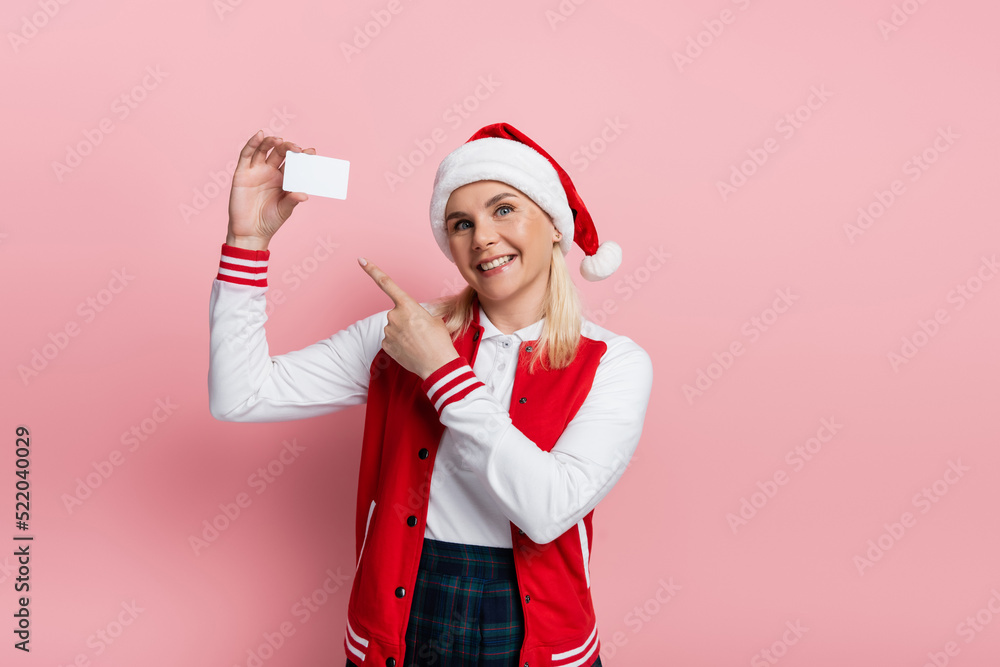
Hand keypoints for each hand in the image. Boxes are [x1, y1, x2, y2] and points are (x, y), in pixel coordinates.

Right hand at [227, 131, 315, 247]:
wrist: (250, 232)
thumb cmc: (270, 221)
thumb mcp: (284, 210)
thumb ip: (292, 200)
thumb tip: (305, 195)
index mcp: (284, 179)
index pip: (294, 163)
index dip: (302, 156)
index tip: (312, 152)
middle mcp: (270, 172)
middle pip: (280, 153)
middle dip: (289, 148)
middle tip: (297, 149)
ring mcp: (256, 170)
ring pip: (264, 150)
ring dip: (272, 142)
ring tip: (280, 140)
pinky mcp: (242, 172)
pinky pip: (247, 154)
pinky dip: (253, 143)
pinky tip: (260, 135)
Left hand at [358, 257, 460, 379]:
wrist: (438, 365)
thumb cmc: (439, 341)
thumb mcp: (433, 319)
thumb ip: (417, 313)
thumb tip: (410, 319)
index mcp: (407, 305)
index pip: (386, 283)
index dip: (372, 270)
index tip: (361, 260)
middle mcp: (394, 316)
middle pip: (396, 313)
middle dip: (406, 320)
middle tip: (421, 332)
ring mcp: (388, 331)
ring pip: (393, 327)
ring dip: (403, 333)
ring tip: (418, 343)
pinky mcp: (385, 345)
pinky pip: (390, 340)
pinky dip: (399, 344)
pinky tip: (410, 350)